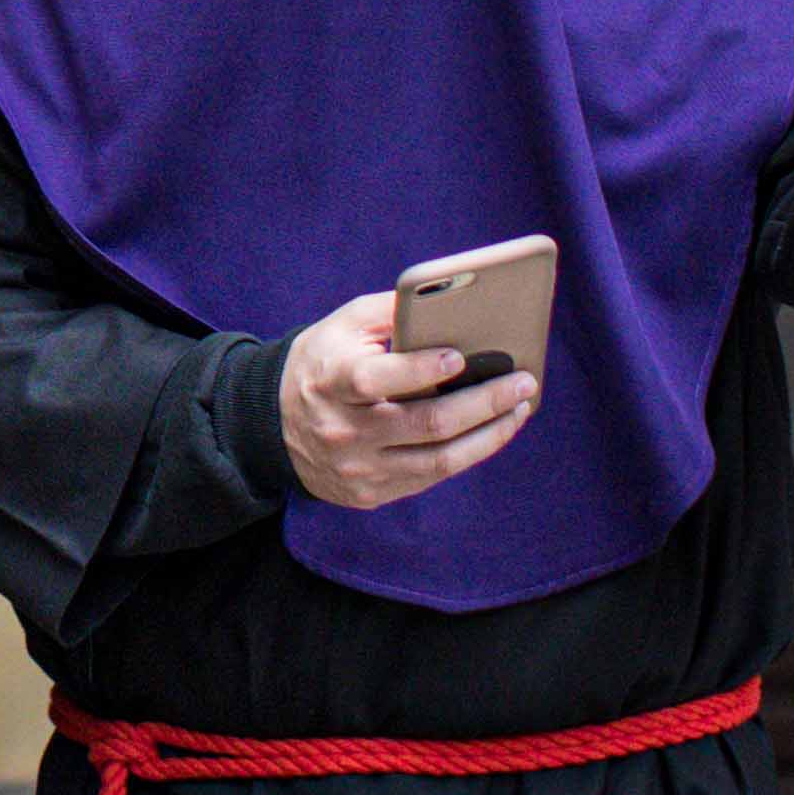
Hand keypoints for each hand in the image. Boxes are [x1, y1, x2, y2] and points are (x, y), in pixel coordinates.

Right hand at [277, 288, 540, 511]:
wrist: (271, 426)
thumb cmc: (321, 364)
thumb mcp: (340, 326)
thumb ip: (388, 310)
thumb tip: (451, 301)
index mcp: (331, 382)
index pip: (376, 380)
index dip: (420, 370)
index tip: (459, 356)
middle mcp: (344, 431)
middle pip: (425, 423)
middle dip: (483, 403)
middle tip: (522, 383)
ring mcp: (358, 468)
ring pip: (439, 460)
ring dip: (489, 435)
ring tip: (519, 409)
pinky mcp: (370, 493)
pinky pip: (431, 477)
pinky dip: (468, 454)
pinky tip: (491, 431)